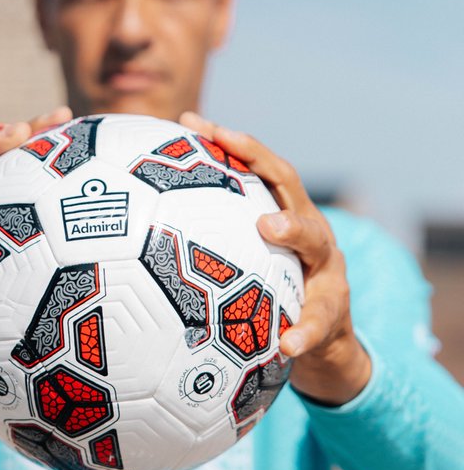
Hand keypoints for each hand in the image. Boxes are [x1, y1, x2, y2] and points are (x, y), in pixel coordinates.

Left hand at [180, 112, 371, 404]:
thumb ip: (208, 250)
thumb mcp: (245, 272)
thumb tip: (135, 235)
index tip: (192, 122)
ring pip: (317, 242)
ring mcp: (328, 271)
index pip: (260, 171)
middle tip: (229, 149)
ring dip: (293, 228)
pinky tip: (287, 345)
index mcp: (284, 219)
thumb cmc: (270, 300)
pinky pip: (319, 321)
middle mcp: (311, 235)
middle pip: (291, 189)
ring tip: (268, 225)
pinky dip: (304, 331)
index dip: (231, 144)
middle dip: (262, 164)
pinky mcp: (334, 314)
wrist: (326, 347)